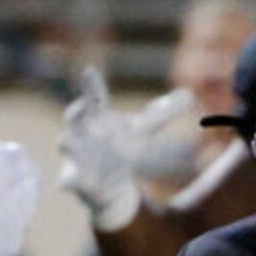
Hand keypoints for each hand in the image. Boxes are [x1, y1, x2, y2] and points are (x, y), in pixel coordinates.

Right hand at [59, 69, 197, 231]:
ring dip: (67, 143)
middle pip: (74, 116)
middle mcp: (82, 131)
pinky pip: (68, 179)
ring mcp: (75, 153)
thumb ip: (163, 113)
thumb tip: (191, 95)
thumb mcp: (142, 130)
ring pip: (65, 144)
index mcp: (99, 116)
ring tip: (66, 141)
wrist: (108, 182)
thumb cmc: (121, 146)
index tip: (89, 71)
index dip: (91, 84)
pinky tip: (68, 184)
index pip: (95, 96)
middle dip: (75, 111)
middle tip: (80, 106)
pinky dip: (69, 180)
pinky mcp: (73, 177)